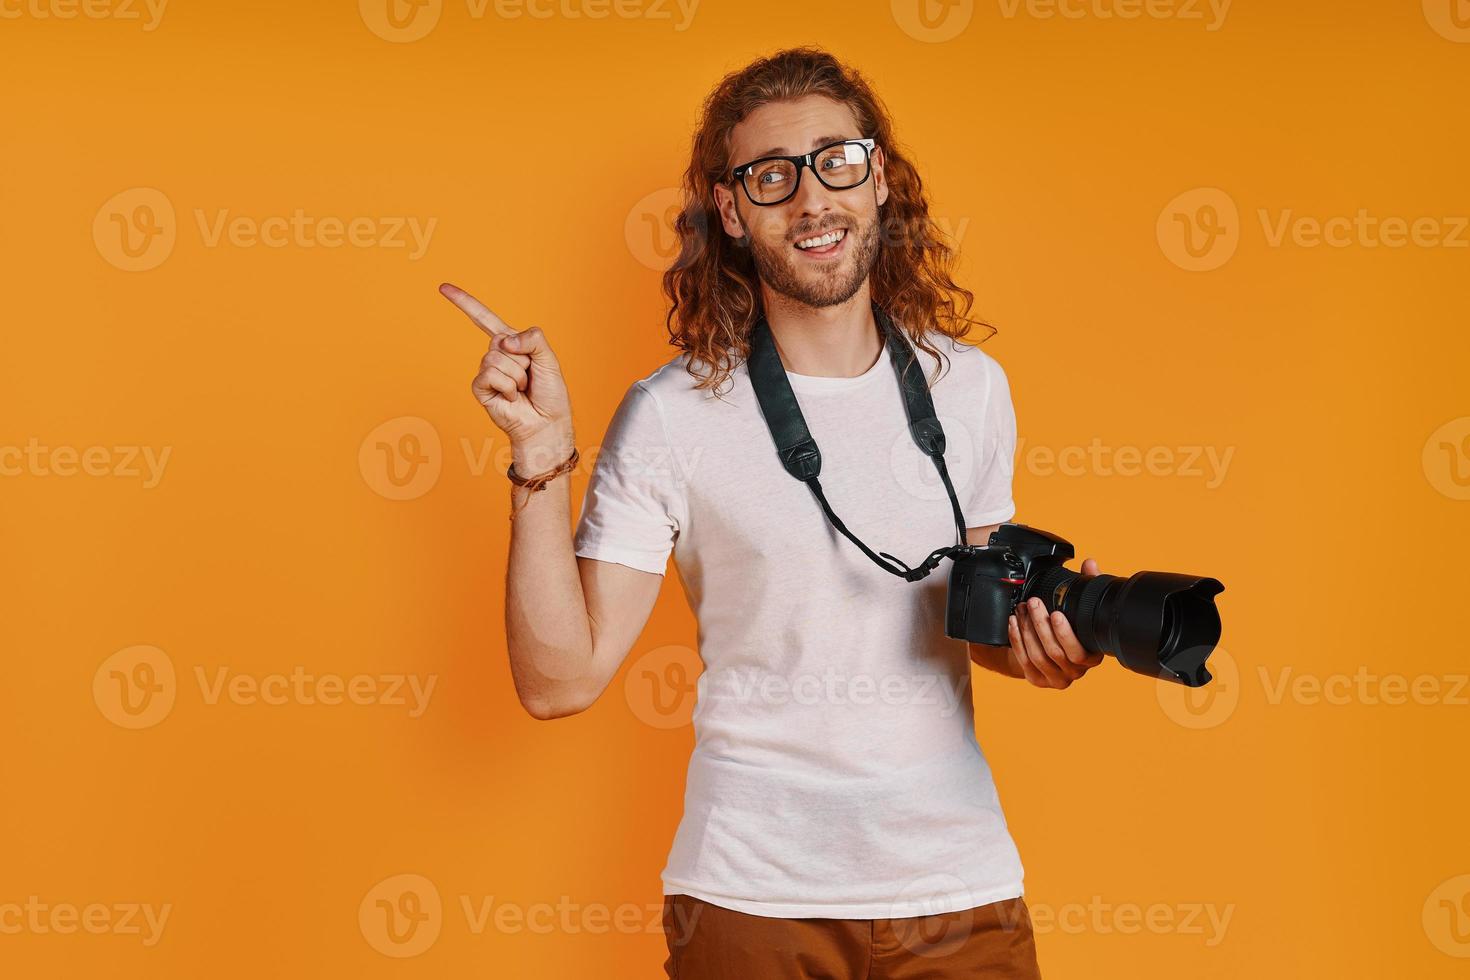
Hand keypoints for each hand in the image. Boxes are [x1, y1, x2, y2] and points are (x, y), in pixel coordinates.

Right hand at [440, 282, 574, 468]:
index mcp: (511, 343)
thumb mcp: (549, 358)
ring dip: (516, 375)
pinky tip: (511, 397)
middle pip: (499, 340)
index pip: (484, 318)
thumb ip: (532, 338)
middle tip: (530, 377)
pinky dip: (506, 386)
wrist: (546, 423)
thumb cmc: (550, 393)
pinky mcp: (480, 388)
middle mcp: (496, 354)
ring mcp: (487, 371)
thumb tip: (505, 341)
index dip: (464, 303)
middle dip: (522, 359)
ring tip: (522, 389)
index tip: (443, 287)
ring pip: (496, 358)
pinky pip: (489, 374)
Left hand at [1006, 558, 1106, 688]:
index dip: (1066, 634)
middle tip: (1033, 603)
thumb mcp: (1082, 608)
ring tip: (1022, 609)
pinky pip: (1024, 660)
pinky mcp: (1038, 680)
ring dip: (1027, 630)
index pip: (1079, 652)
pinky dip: (1017, 639)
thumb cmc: (1071, 628)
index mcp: (1091, 656)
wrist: (1054, 654)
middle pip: (1054, 652)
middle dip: (1040, 625)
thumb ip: (1088, 586)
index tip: (1056, 613)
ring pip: (1037, 656)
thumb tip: (1089, 564)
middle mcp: (1075, 671)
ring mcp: (1056, 678)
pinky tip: (1014, 622)